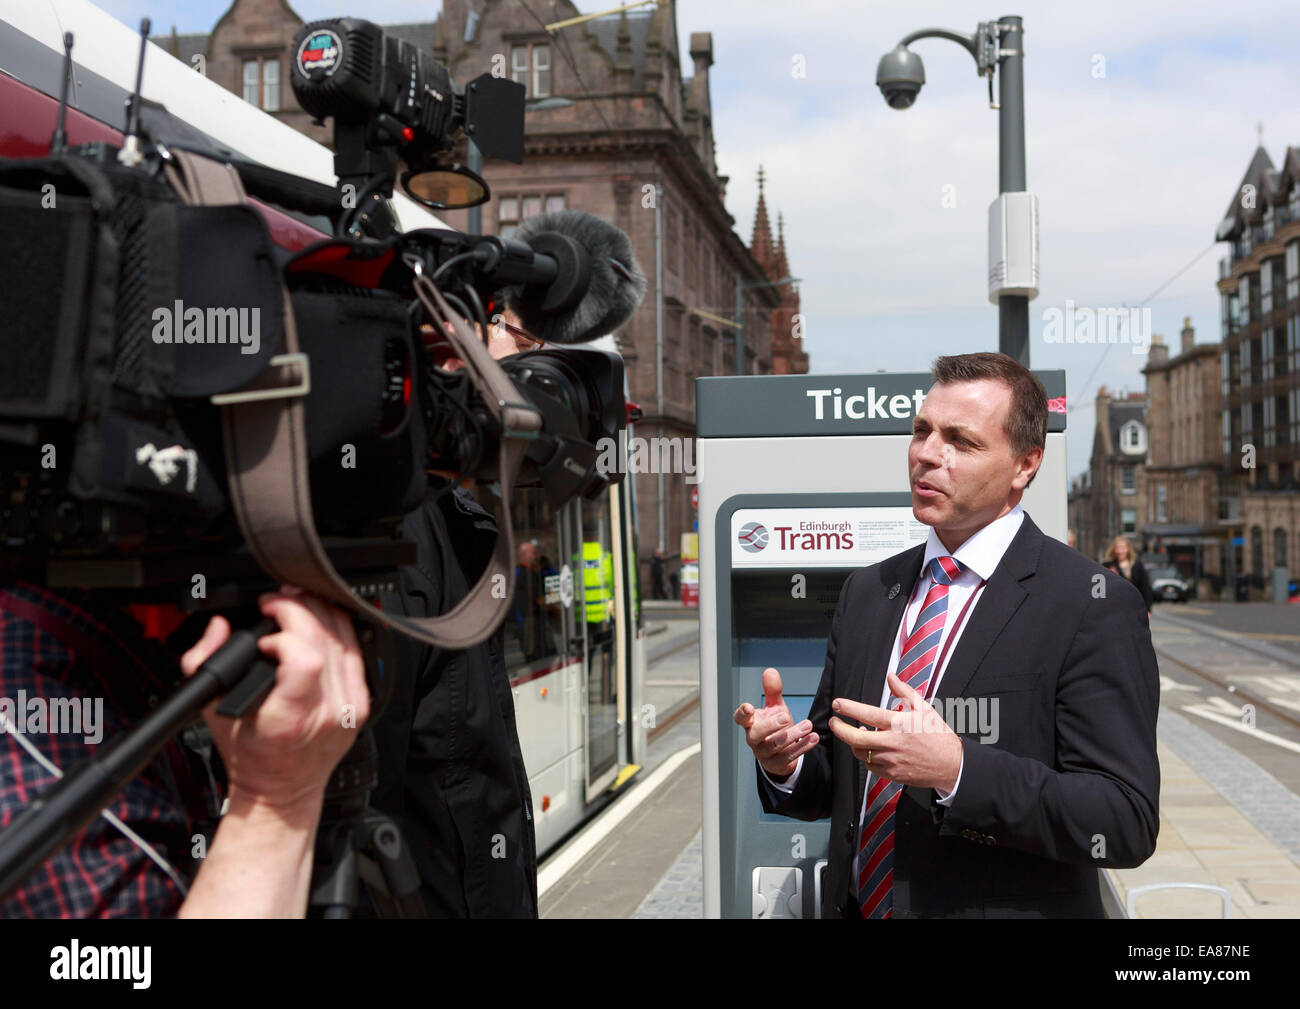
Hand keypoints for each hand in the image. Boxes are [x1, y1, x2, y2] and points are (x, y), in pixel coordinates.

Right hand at [180, 589, 369, 811]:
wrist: (281, 789)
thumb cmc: (249, 755)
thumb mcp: (211, 710)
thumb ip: (204, 662)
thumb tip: (219, 627)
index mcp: (289, 718)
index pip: (305, 658)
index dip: (285, 633)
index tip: (264, 633)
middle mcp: (326, 711)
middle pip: (326, 639)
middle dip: (299, 608)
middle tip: (277, 603)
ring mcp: (349, 707)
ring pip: (346, 638)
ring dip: (319, 611)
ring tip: (295, 605)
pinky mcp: (361, 702)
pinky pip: (357, 652)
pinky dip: (337, 630)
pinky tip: (319, 622)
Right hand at [733, 667, 816, 780]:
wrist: (780, 753)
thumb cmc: (774, 727)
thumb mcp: (774, 707)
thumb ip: (772, 691)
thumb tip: (770, 671)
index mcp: (751, 724)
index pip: (740, 719)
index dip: (742, 713)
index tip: (749, 707)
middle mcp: (754, 739)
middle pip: (756, 734)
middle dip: (770, 725)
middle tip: (785, 716)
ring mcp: (765, 753)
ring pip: (775, 746)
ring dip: (792, 735)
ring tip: (808, 725)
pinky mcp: (778, 763)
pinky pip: (789, 756)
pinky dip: (802, 746)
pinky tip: (813, 738)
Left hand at [827, 672, 961, 791]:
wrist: (952, 765)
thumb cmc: (938, 734)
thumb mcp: (924, 708)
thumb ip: (904, 691)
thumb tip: (891, 677)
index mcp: (899, 724)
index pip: (867, 714)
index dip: (848, 708)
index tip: (837, 704)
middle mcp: (892, 743)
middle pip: (855, 738)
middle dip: (839, 729)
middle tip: (833, 722)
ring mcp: (891, 761)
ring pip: (861, 753)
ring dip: (854, 743)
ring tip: (859, 734)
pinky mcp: (892, 774)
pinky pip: (871, 766)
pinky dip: (866, 757)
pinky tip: (871, 749)